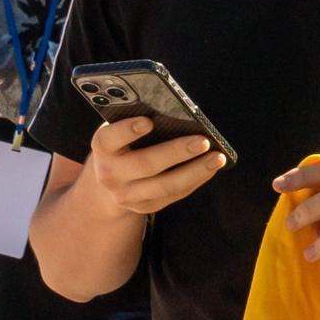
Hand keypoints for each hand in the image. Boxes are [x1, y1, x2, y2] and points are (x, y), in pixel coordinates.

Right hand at [81, 116, 226, 217]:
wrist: (110, 179)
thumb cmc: (124, 141)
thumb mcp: (122, 127)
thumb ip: (139, 119)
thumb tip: (177, 112)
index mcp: (102, 147)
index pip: (109, 139)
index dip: (127, 130)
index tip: (148, 122)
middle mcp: (109, 174)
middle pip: (145, 164)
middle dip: (176, 152)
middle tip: (203, 141)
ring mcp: (126, 195)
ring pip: (164, 186)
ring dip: (195, 171)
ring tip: (218, 158)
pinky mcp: (144, 208)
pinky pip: (173, 195)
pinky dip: (195, 180)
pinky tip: (211, 168)